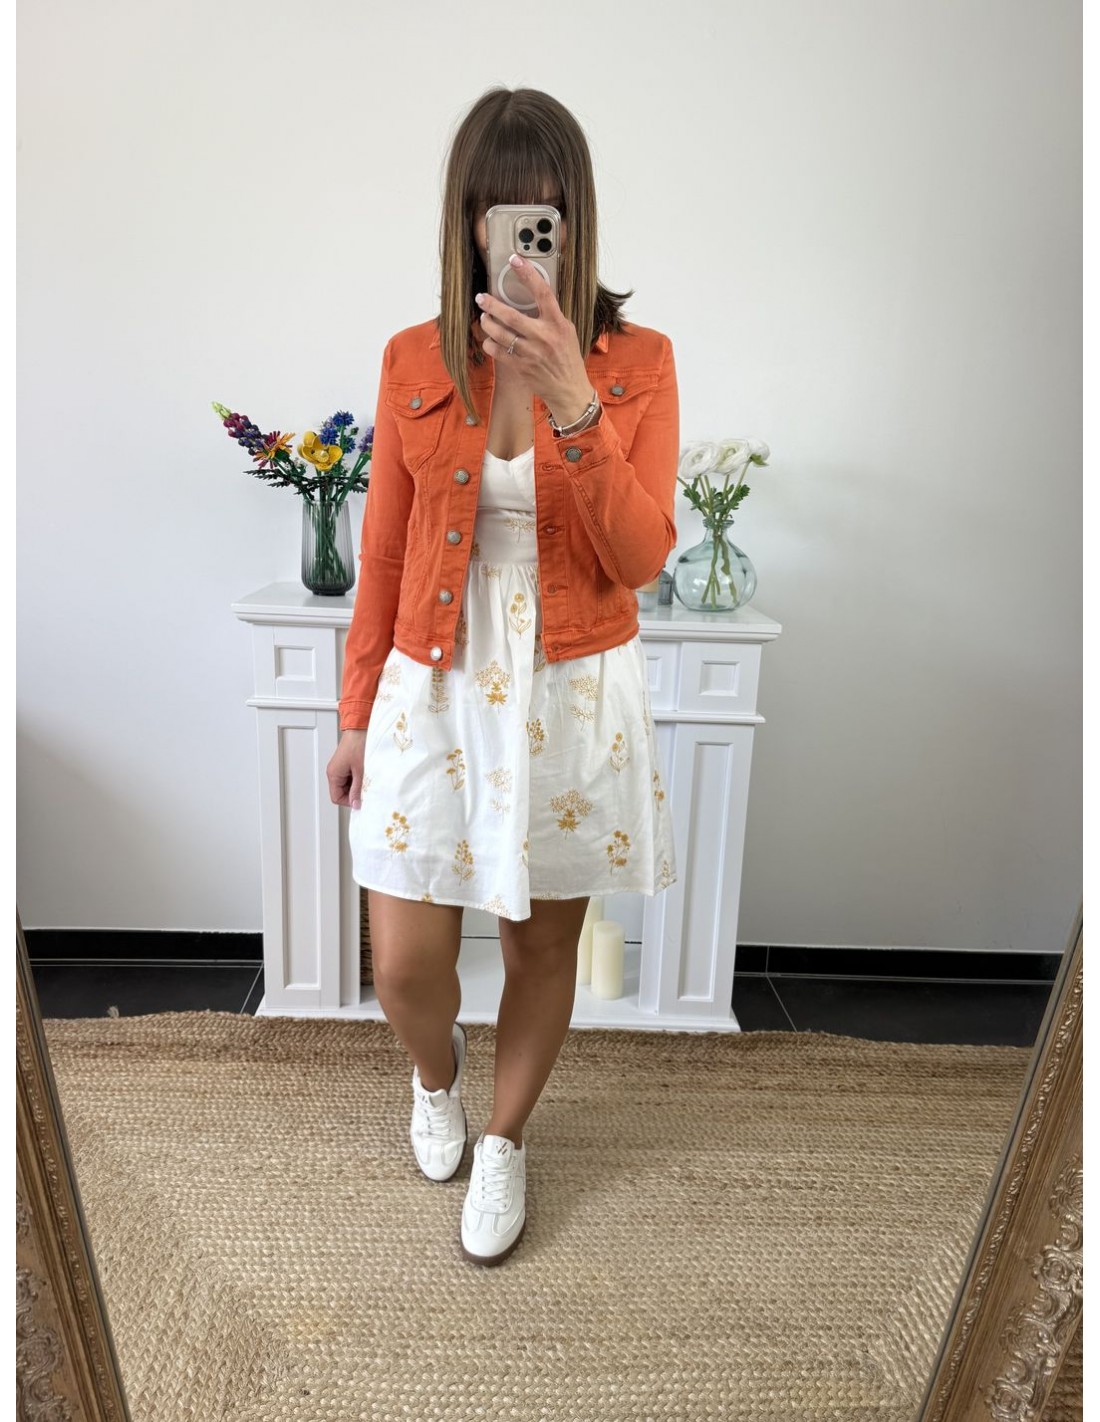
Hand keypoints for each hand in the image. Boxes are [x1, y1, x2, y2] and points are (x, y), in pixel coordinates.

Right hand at [326, 729, 366, 808]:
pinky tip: (366, 774)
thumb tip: (355, 804)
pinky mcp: (346, 764)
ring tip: (367, 779)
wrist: (360, 728)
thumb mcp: (360, 771)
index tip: (361, 801)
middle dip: (354, 793)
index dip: (349, 802)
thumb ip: (357, 789)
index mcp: (333, 774)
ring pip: (347, 785)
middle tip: (366, 790)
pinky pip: (350, 777)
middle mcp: (334, 772)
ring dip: (357, 786)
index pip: (336, 798)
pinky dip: (358, 779)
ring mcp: (340, 768)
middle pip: (341, 792)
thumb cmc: (359, 745)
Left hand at [474, 256, 593, 423]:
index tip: (515, 260)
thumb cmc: (567, 358)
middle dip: (492, 304)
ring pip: (500, 334)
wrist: (569, 389)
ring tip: (484, 318)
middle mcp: (544, 337)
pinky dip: (490, 343)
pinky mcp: (521, 367)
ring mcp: (531, 353)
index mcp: (557, 324)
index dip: (528, 274)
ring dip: (487, 323)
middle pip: (511, 316)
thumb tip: (534, 295)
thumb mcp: (566, 331)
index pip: (543, 293)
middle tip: (481, 298)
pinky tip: (489, 339)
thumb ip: (551, 315)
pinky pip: (497, 352)